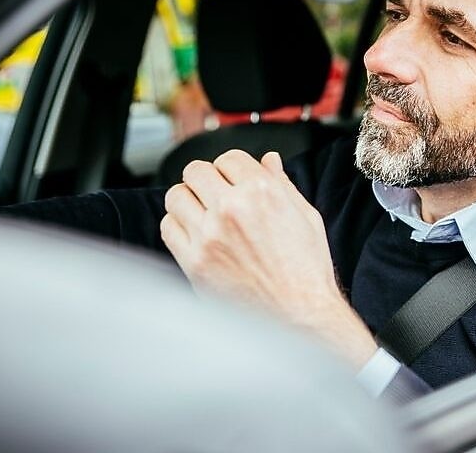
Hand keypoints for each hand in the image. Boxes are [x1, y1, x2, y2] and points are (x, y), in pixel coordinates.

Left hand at [160, 150, 376, 366]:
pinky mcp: (194, 262)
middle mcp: (231, 209)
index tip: (234, 180)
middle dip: (207, 179)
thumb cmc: (307, 271)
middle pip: (196, 171)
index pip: (228, 158)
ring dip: (188, 200)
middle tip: (215, 195)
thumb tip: (269, 161)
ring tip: (203, 214)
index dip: (232, 168)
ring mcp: (209, 236)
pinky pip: (168, 228)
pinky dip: (178, 227)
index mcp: (262, 192)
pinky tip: (196, 235)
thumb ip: (282, 184)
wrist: (299, 316)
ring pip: (176, 196)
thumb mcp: (306, 217)